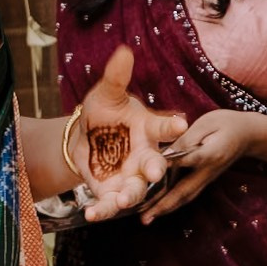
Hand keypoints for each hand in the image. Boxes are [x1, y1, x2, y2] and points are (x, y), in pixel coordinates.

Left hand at [69, 46, 186, 221]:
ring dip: (131, 195)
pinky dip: (102, 210)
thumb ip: (116, 75)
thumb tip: (123, 51)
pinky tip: (91, 214)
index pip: (164, 127)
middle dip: (155, 170)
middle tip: (156, 172)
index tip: (181, 122)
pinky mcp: (112, 192)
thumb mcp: (107, 92)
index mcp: (149, 131)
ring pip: (136, 190)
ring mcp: (130, 177)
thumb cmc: (104, 112)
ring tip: (124, 200)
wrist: (85, 136)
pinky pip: (110, 204)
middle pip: (155, 165)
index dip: (172, 126)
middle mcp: (145, 157)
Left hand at [138, 109, 266, 223]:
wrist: (248, 135)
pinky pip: (187, 195)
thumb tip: (167, 153)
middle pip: (184, 191)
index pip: (188, 162)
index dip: (170, 168)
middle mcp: (208, 172)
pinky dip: (172, 204)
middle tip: (144, 218)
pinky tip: (158, 208)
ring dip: (166, 210)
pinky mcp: (205, 181)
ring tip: (147, 219)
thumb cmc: (225, 124)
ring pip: (186, 197)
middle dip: (163, 205)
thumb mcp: (207, 123)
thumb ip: (187, 138)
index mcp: (209, 154)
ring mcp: (207, 179)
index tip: (152, 176)